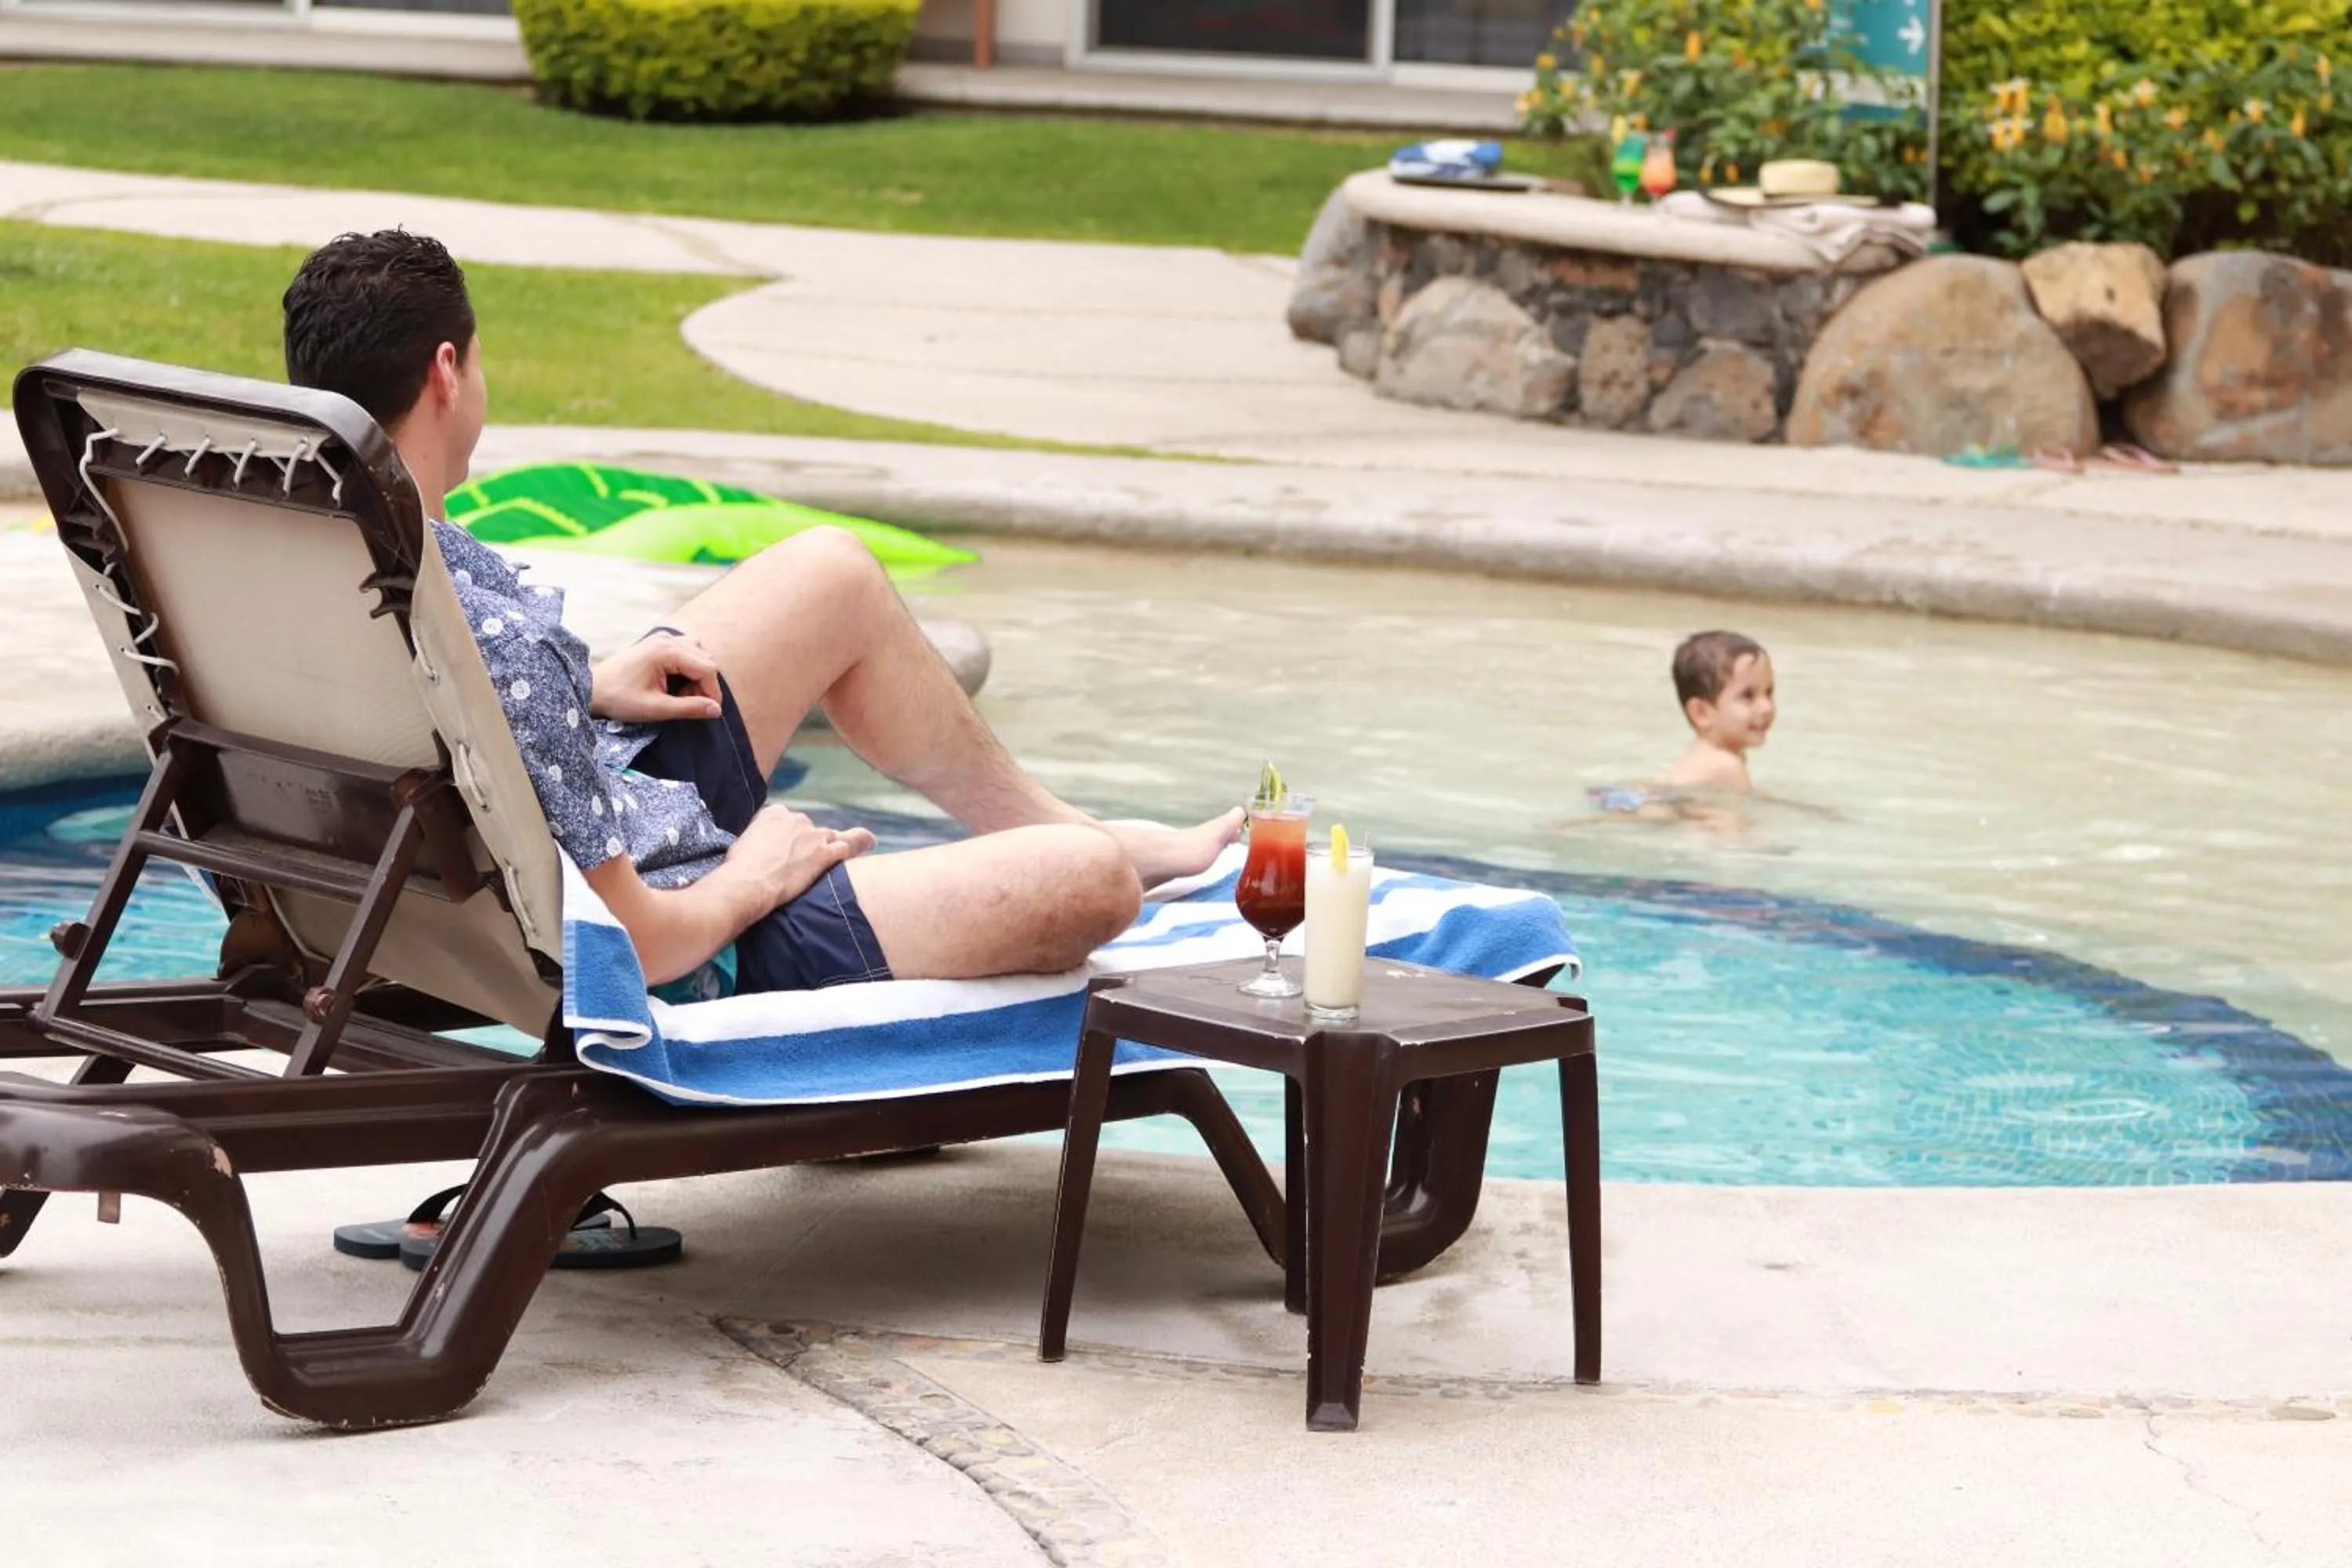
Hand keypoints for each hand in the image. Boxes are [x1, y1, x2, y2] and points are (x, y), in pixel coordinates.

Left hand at [590, 632, 722, 723]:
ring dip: (697, 675)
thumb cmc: (620, 698)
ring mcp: (663, 638)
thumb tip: (716, 710)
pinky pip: (687, 651)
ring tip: (681, 694)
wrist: (592, 688)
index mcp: (666, 651)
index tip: (708, 711)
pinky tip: (675, 684)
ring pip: (698, 653)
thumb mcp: (656, 708)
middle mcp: (667, 639)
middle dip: (704, 684)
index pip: (707, 668)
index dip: (712, 691)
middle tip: (687, 703)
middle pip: (706, 659)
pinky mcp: (658, 643)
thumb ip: (689, 708)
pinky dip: (688, 668)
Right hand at [725, 805, 876, 909]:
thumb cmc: (739, 868)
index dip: (790, 838)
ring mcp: (813, 836)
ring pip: (833, 836)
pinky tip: (871, 843)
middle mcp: (797, 819)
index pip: (788, 821)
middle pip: (811, 830)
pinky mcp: (825, 854)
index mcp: (774, 814)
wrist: (748, 883)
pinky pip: (850, 845)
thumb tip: (760, 848)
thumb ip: (759, 839)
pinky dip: (862, 844)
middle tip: (802, 865)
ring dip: (837, 845)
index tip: (786, 851)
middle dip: (810, 845)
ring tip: (856, 847)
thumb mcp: (743, 844)